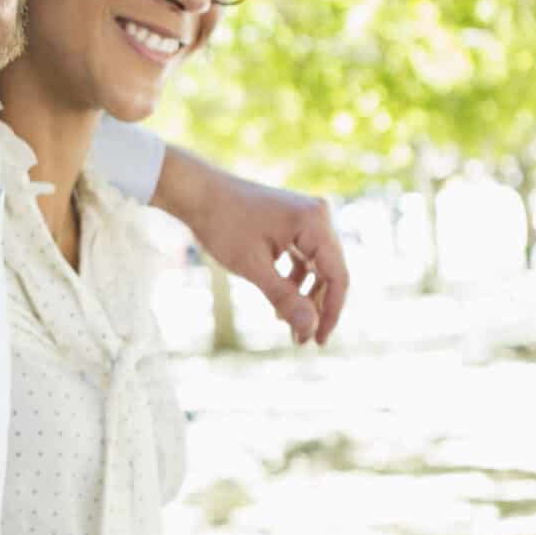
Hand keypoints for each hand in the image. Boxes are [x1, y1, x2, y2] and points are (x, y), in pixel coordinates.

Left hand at [179, 167, 349, 344]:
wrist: (197, 192)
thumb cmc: (222, 225)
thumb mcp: (253, 267)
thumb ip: (284, 299)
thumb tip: (309, 330)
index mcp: (314, 223)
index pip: (338, 276)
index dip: (331, 312)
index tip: (318, 341)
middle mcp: (318, 216)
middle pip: (331, 272)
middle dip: (316, 307)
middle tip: (302, 341)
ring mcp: (307, 217)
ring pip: (317, 267)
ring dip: (305, 296)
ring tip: (288, 327)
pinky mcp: (294, 222)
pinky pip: (304, 257)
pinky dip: (294, 280)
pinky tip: (280, 302)